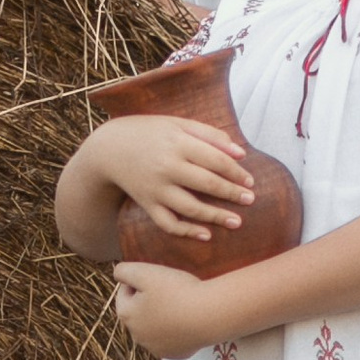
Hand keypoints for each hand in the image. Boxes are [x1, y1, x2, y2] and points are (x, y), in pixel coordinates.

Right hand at [103, 116, 255, 243]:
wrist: (109, 148)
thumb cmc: (149, 132)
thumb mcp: (177, 124)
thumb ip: (209, 134)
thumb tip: (240, 153)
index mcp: (177, 142)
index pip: (215, 160)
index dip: (236, 172)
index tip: (250, 181)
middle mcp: (167, 166)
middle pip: (207, 183)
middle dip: (231, 194)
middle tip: (250, 200)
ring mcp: (156, 188)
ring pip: (190, 207)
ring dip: (215, 216)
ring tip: (236, 222)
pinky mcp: (147, 203)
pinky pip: (168, 223)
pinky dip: (187, 232)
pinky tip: (206, 235)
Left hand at [111, 261, 223, 359]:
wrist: (210, 315)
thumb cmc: (176, 291)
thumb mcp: (146, 272)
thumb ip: (124, 270)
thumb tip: (118, 274)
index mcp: (127, 316)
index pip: (123, 294)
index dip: (137, 282)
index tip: (154, 277)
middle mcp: (137, 336)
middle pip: (137, 313)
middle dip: (147, 301)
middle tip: (167, 289)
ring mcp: (156, 348)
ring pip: (153, 327)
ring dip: (159, 316)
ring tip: (178, 303)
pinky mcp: (176, 354)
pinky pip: (170, 339)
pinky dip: (174, 330)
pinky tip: (186, 320)